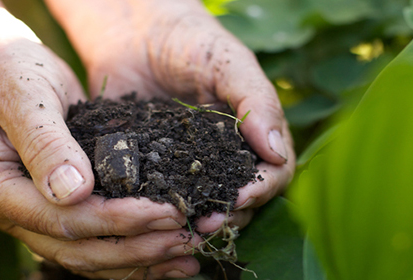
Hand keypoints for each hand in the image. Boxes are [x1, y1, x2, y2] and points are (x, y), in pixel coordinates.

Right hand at [0, 6, 202, 278]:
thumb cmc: (8, 69)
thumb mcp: (26, 95)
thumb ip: (46, 143)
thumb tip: (74, 192)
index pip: (60, 219)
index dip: (116, 221)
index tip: (165, 212)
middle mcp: (7, 213)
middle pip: (77, 249)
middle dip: (136, 248)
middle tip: (186, 239)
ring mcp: (30, 216)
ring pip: (87, 256)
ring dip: (139, 260)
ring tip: (187, 257)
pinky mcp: (56, 209)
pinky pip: (93, 241)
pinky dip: (131, 252)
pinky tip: (168, 254)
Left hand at [46, 0, 295, 276]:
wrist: (135, 32)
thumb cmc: (192, 41)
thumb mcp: (229, 64)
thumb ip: (257, 103)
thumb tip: (276, 153)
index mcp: (254, 136)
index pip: (273, 174)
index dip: (261, 191)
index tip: (238, 198)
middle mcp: (226, 157)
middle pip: (241, 200)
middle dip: (227, 215)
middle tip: (204, 224)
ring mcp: (190, 166)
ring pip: (204, 206)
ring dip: (195, 221)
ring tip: (179, 228)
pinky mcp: (154, 169)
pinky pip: (162, 196)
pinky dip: (159, 211)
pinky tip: (147, 218)